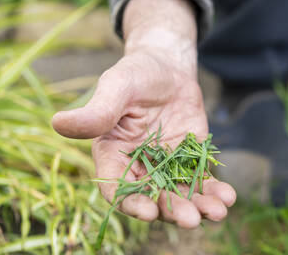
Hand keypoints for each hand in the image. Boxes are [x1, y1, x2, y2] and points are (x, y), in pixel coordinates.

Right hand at [52, 0, 235, 227]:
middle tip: (191, 220)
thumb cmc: (135, 75)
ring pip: (181, 193)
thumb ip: (97, 111)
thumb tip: (58, 123)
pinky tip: (229, 197)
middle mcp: (140, 166)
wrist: (167, 68)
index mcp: (113, 155)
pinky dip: (215, 190)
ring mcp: (167, 164)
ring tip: (219, 212)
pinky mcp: (191, 158)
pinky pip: (202, 179)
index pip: (117, 186)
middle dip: (172, 210)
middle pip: (154, 197)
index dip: (131, 201)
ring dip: (199, 206)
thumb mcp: (116, 88)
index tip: (149, 212)